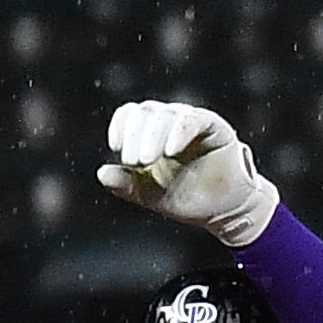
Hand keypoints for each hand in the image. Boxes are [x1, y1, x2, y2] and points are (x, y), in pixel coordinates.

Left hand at [97, 101, 280, 247]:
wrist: (221, 210)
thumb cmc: (186, 196)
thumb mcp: (149, 194)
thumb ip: (126, 184)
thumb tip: (101, 173)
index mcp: (153, 132)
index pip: (131, 114)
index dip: (120, 126)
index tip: (115, 147)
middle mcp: (171, 121)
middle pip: (146, 112)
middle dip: (134, 135)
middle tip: (133, 161)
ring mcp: (193, 122)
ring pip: (167, 114)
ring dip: (152, 136)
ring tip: (146, 161)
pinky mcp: (214, 127)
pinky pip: (193, 120)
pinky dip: (178, 132)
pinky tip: (169, 151)